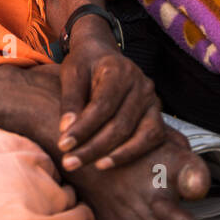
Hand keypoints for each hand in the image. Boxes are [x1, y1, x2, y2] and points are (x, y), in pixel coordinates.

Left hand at [56, 24, 165, 169]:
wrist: (102, 53)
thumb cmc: (85, 64)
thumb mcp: (71, 73)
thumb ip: (70, 100)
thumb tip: (65, 131)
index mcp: (118, 70)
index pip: (102, 106)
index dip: (83, 128)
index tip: (63, 145)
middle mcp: (141, 84)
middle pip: (120, 124)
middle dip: (93, 148)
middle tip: (70, 162)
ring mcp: (153, 99)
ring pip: (140, 135)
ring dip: (115, 155)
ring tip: (91, 167)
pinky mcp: (157, 113)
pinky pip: (152, 138)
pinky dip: (133, 153)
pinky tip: (109, 162)